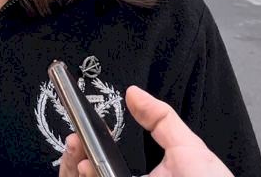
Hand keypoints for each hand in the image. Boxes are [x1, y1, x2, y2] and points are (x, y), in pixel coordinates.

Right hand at [57, 87, 232, 176]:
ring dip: (77, 168)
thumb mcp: (187, 149)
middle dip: (76, 157)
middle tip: (74, 141)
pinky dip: (84, 176)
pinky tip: (86, 169)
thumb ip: (160, 119)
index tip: (78, 132)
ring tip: (81, 159)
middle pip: (91, 172)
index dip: (86, 147)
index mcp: (139, 176)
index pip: (104, 162)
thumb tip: (133, 93)